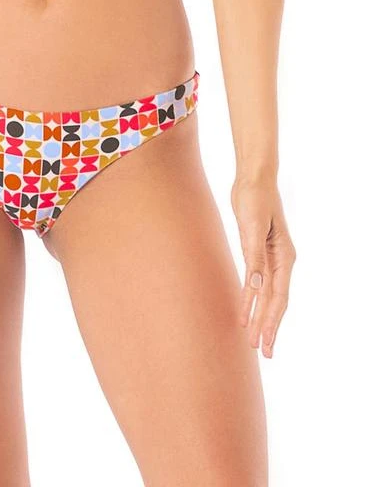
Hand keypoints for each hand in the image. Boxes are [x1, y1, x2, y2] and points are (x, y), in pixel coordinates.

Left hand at [230, 175, 295, 357]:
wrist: (251, 179)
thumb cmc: (254, 199)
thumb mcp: (253, 227)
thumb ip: (255, 257)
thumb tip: (257, 287)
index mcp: (284, 257)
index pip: (279, 297)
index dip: (270, 320)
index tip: (263, 340)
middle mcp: (280, 261)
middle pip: (275, 301)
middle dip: (268, 326)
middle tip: (262, 352)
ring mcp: (270, 258)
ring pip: (267, 295)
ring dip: (260, 317)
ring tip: (254, 341)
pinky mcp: (258, 252)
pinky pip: (256, 282)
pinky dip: (251, 299)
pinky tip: (246, 311)